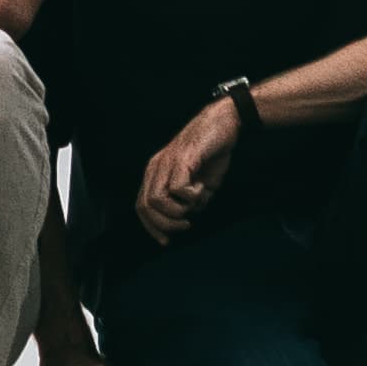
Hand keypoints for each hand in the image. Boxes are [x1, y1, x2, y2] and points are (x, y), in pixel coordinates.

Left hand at [132, 96, 242, 244]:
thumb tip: (187, 216)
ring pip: (156, 200)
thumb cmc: (212, 153)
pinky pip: (178, 189)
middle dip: (164, 225)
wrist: (224, 123)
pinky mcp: (182, 159)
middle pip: (146, 206)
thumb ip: (190, 201)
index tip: (166, 241)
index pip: (142, 205)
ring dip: (177, 212)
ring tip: (195, 205)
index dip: (152, 227)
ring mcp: (167, 162)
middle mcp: (157, 167)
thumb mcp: (199, 184)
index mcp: (156, 172)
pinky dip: (191, 197)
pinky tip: (202, 188)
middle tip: (185, 225)